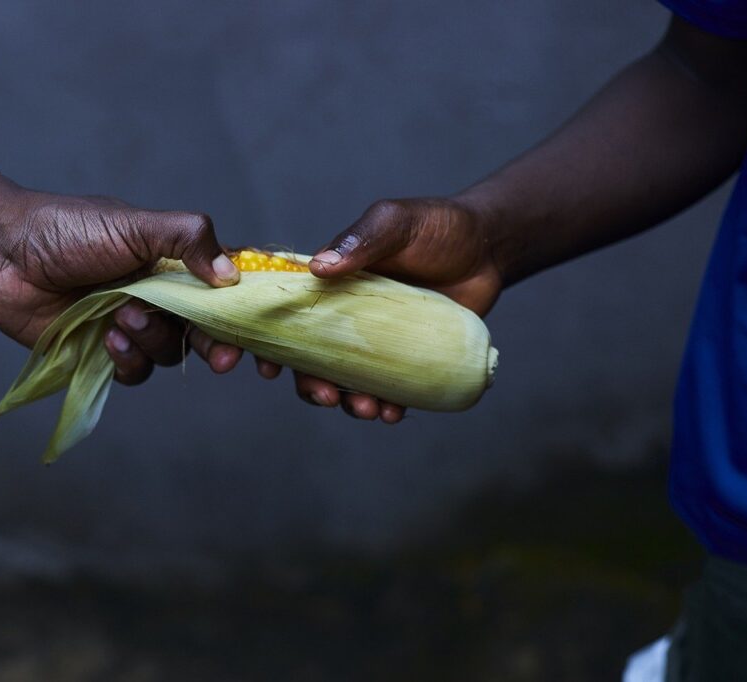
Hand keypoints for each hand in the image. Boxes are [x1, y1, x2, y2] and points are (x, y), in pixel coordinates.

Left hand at [0, 191, 239, 387]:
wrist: (3, 254)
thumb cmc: (68, 229)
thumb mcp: (135, 224)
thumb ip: (188, 239)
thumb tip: (232, 274)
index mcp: (174, 263)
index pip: (224, 290)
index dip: (245, 312)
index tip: (259, 332)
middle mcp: (160, 296)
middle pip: (207, 332)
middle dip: (218, 346)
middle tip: (224, 359)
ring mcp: (132, 325)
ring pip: (170, 353)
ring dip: (154, 341)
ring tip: (123, 317)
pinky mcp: (104, 352)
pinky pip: (135, 373)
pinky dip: (128, 361)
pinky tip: (108, 339)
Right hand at [258, 197, 502, 422]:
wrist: (489, 250)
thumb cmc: (437, 227)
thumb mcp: (395, 221)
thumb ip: (360, 239)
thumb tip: (318, 267)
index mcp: (327, 284)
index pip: (281, 313)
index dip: (261, 340)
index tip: (257, 365)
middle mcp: (342, 315)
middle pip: (307, 357)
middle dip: (307, 384)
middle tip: (325, 396)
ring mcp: (372, 341)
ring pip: (344, 380)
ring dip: (347, 402)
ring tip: (367, 410)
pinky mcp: (404, 359)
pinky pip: (386, 390)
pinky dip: (385, 406)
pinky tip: (393, 412)